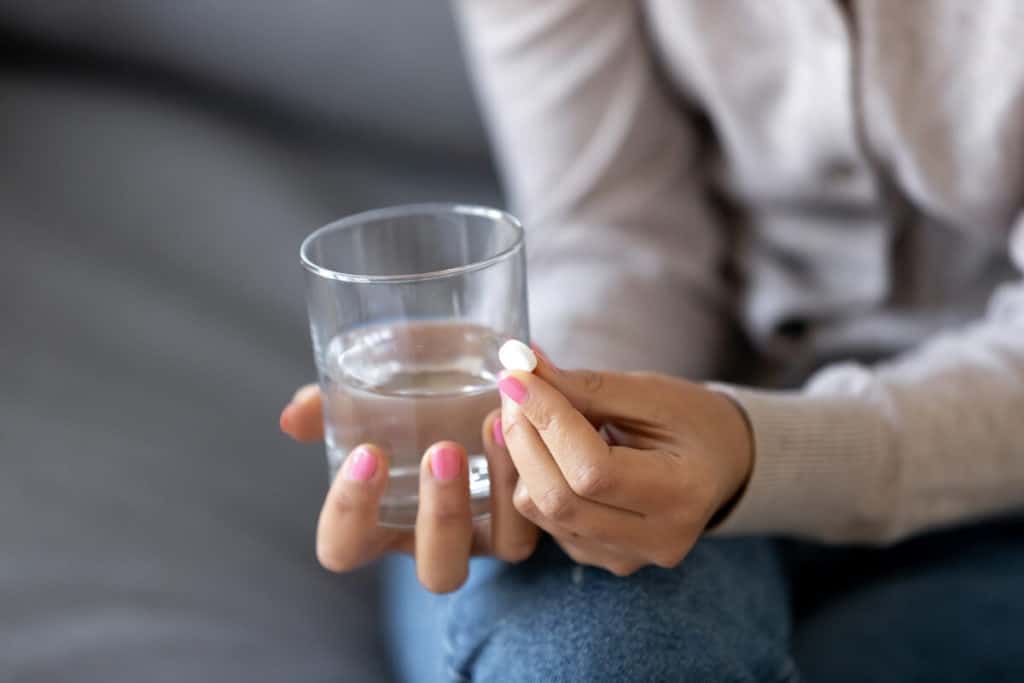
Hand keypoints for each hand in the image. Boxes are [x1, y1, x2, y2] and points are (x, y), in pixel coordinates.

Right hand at [280, 385, 537, 592]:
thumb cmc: (414, 384)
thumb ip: (333, 404)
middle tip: (443, 450)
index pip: (346, 547)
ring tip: (494, 424)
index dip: (350, 514)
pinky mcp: (535, 510)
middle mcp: (437, 536)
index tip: (366, 455)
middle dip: (442, 514)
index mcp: (380, 518)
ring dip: (500, 491)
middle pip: (438, 570)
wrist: (480, 367)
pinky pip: (542, 515)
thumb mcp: (372, 386)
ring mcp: (493, 530)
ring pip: (504, 550)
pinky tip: (527, 419)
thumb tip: (294, 417)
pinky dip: (534, 472)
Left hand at [496, 351, 752, 575]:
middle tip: (513, 388)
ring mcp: (626, 556)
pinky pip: (544, 520)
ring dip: (522, 455)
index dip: (547, 421)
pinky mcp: (600, 558)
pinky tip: (550, 446)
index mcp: (682, 494)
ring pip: (541, 511)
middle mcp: (656, 539)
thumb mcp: (649, 393)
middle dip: (523, 436)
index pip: (593, 469)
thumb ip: (584, 386)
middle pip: (558, 498)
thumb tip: (521, 370)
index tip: (516, 376)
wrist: (719, 464)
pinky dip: (534, 476)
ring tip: (533, 411)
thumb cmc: (690, 421)